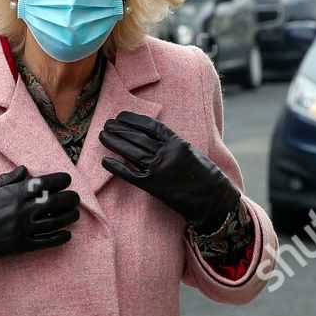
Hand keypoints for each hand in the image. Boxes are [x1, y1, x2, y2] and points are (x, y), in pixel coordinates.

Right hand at [0, 165, 79, 268]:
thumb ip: (7, 180)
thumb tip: (25, 171)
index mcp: (14, 193)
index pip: (45, 183)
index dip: (60, 180)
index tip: (67, 179)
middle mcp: (22, 210)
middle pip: (55, 202)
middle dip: (69, 198)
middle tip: (75, 197)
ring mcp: (23, 229)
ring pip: (55, 222)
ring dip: (69, 217)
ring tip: (75, 214)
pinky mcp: (22, 246)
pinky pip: (46, 242)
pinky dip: (60, 238)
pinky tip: (68, 235)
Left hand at [99, 111, 239, 233]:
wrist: (212, 199)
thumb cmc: (206, 176)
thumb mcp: (192, 152)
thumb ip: (174, 144)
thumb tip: (156, 138)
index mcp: (177, 142)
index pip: (150, 126)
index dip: (133, 120)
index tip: (121, 116)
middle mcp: (166, 153)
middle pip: (137, 137)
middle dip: (120, 129)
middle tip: (106, 124)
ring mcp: (159, 169)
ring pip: (130, 152)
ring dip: (114, 142)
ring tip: (103, 136)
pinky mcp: (153, 186)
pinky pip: (130, 174)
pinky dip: (116, 167)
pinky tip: (104, 161)